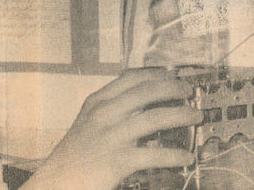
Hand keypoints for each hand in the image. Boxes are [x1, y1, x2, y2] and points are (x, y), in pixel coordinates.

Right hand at [21, 68, 202, 189]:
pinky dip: (174, 155)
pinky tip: (186, 157)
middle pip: (146, 92)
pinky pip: (153, 154)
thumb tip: (143, 101)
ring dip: (180, 115)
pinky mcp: (117, 161)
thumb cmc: (75, 154)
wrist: (57, 180)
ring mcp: (111, 136)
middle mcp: (104, 114)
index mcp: (97, 102)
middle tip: (189, 91)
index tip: (173, 75)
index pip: (131, 78)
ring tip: (196, 116)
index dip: (156, 74)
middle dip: (173, 89)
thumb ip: (111, 108)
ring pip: (154, 118)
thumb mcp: (89, 121)